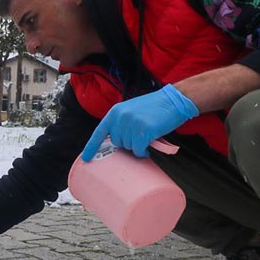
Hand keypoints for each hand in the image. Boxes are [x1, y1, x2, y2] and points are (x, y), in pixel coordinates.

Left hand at [82, 84, 197, 159]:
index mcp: (115, 112)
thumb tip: (116, 141)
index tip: (86, 158)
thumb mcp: (132, 110)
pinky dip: (144, 150)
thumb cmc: (155, 107)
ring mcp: (131, 123)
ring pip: (128, 147)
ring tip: (147, 136)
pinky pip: (138, 149)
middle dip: (127, 143)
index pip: (99, 132)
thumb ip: (121, 122)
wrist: (173, 101)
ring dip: (137, 146)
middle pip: (117, 143)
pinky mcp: (143, 130)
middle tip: (140, 136)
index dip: (91, 146)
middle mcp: (120, 117)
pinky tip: (150, 143)